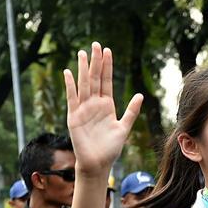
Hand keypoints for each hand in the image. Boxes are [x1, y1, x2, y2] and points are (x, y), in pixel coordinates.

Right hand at [64, 42, 142, 176]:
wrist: (98, 163)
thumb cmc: (111, 148)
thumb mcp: (124, 128)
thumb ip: (131, 111)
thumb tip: (140, 94)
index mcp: (107, 105)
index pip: (107, 81)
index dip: (107, 67)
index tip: (108, 51)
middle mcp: (94, 104)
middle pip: (95, 79)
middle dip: (96, 62)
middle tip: (96, 44)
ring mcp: (83, 109)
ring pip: (84, 84)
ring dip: (83, 69)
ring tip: (83, 53)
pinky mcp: (74, 117)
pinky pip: (72, 98)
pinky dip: (70, 86)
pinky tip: (68, 73)